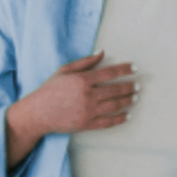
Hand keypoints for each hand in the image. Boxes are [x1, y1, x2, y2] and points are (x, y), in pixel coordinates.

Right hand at [5, 52, 137, 166]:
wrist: (37, 113)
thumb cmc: (49, 90)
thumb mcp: (65, 70)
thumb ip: (85, 62)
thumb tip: (102, 52)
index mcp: (82, 80)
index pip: (110, 72)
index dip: (125, 69)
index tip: (135, 68)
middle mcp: (87, 95)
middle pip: (115, 90)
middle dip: (129, 86)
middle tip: (138, 85)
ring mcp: (88, 111)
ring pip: (114, 105)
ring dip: (127, 101)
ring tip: (135, 97)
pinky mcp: (86, 124)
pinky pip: (108, 122)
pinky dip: (119, 119)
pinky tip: (127, 115)